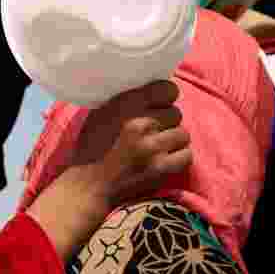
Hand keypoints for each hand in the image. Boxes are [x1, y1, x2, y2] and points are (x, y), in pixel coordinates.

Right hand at [70, 80, 191, 206]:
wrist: (87, 185)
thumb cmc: (91, 148)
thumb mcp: (100, 114)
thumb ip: (127, 102)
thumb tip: (154, 94)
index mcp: (124, 105)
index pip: (167, 88)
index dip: (165, 98)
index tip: (158, 106)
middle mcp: (140, 123)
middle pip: (176, 113)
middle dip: (166, 123)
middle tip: (152, 134)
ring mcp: (152, 147)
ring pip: (183, 134)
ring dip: (172, 142)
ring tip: (156, 149)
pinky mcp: (161, 168)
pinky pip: (187, 155)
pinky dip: (177, 159)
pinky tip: (162, 162)